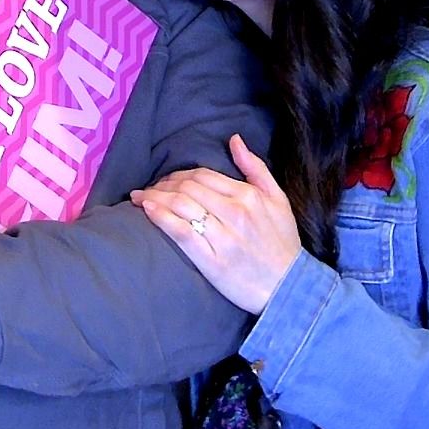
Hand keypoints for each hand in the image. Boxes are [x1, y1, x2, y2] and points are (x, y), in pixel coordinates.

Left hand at [129, 134, 302, 314]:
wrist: (289, 288)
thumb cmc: (282, 244)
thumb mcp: (278, 200)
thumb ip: (256, 168)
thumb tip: (234, 140)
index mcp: (248, 196)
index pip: (203, 175)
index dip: (180, 174)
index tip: (168, 180)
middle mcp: (234, 212)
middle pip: (188, 187)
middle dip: (164, 184)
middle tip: (150, 189)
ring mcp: (222, 236)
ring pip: (181, 205)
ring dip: (155, 197)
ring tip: (140, 198)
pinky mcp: (211, 260)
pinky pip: (180, 232)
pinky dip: (160, 217)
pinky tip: (146, 209)